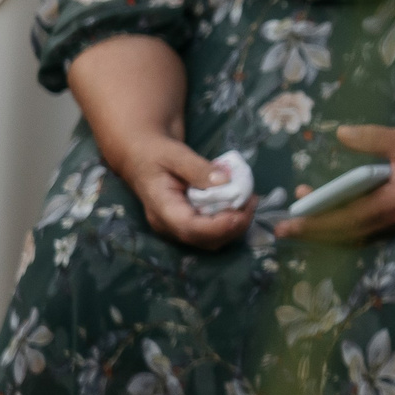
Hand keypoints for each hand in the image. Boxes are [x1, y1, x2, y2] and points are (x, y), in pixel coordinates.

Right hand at [105, 131, 252, 250]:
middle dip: (233, 226)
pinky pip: (211, 232)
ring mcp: (176, 227)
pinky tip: (239, 202)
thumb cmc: (155, 154)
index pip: (189, 228)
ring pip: (210, 240)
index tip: (241, 211)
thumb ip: (198, 169)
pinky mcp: (187, 224)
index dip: (218, 226)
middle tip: (253, 200)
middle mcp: (167, 224)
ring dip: (234, 225)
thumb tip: (226, 181)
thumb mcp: (175, 154)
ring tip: (250, 200)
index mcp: (161, 207)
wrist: (142, 157)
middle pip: (203, 239)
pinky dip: (229, 222)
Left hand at [275, 123, 394, 244]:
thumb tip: (340, 133)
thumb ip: (372, 138)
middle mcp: (393, 219)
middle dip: (313, 232)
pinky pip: (361, 233)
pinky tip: (323, 222)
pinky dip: (339, 231)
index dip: (319, 221)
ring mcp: (394, 224)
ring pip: (352, 237)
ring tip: (298, 223)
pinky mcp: (394, 222)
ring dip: (324, 233)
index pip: (349, 217)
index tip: (293, 218)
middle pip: (346, 233)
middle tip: (282, 228)